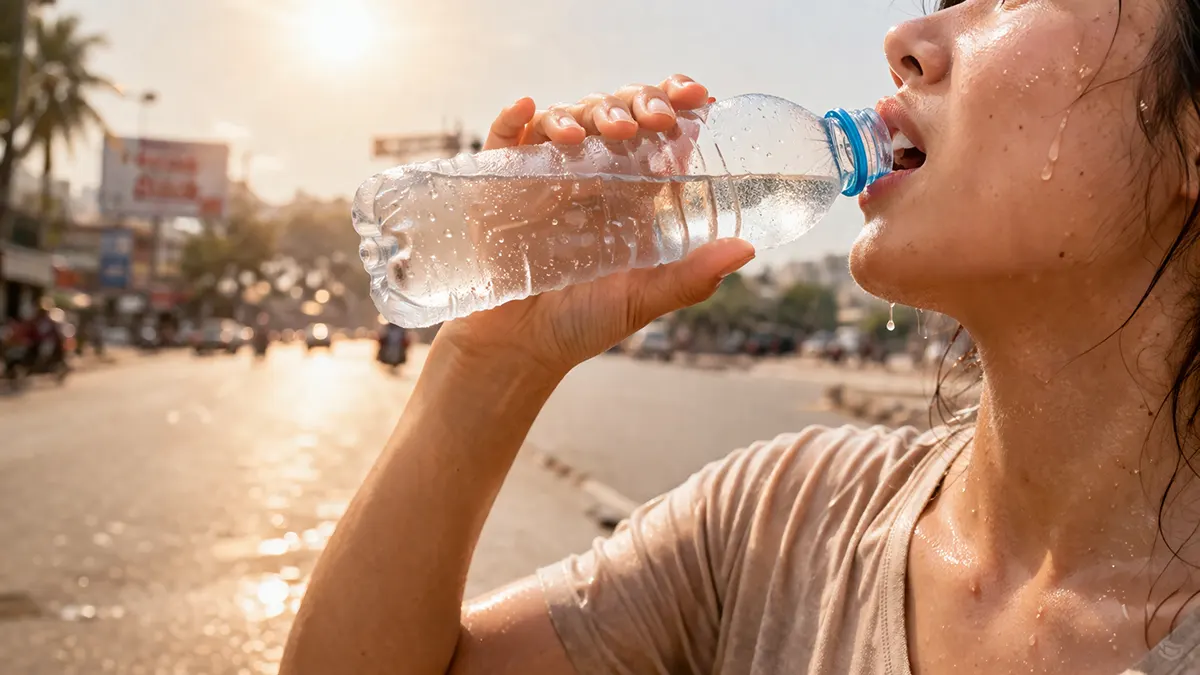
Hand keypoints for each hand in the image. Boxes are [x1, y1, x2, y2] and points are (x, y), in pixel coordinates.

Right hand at [435, 75, 755, 378]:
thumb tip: (747, 251)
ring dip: (586, 114)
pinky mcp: (500, 187)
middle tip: (655, 118)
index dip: (675, 104)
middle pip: (613, 114)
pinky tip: (527, 107)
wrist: (522, 348)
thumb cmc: (584, 322)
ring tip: (607, 130)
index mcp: (629, 192)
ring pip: (565, 120)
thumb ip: (692, 278)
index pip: (654, 132)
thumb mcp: (643, 300)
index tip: (698, 97)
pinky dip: (512, 120)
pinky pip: (503, 141)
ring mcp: (542, 176)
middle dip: (636, 104)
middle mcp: (588, 175)